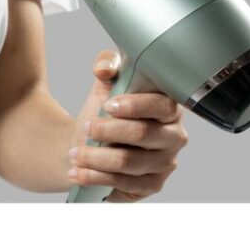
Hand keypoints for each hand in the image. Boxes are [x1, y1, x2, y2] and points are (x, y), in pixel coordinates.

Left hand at [68, 49, 188, 201]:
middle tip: (86, 127)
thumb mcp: (106, 82)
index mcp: (168, 106)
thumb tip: (104, 69)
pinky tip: (78, 172)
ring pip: (130, 162)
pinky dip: (97, 178)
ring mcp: (165, 163)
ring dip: (97, 158)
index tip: (108, 105)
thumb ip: (107, 63)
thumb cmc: (105, 109)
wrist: (92, 140)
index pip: (161, 105)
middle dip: (109, 131)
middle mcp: (174, 136)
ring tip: (75, 154)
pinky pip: (125, 185)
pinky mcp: (152, 185)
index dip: (135, 106)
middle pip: (144, 134)